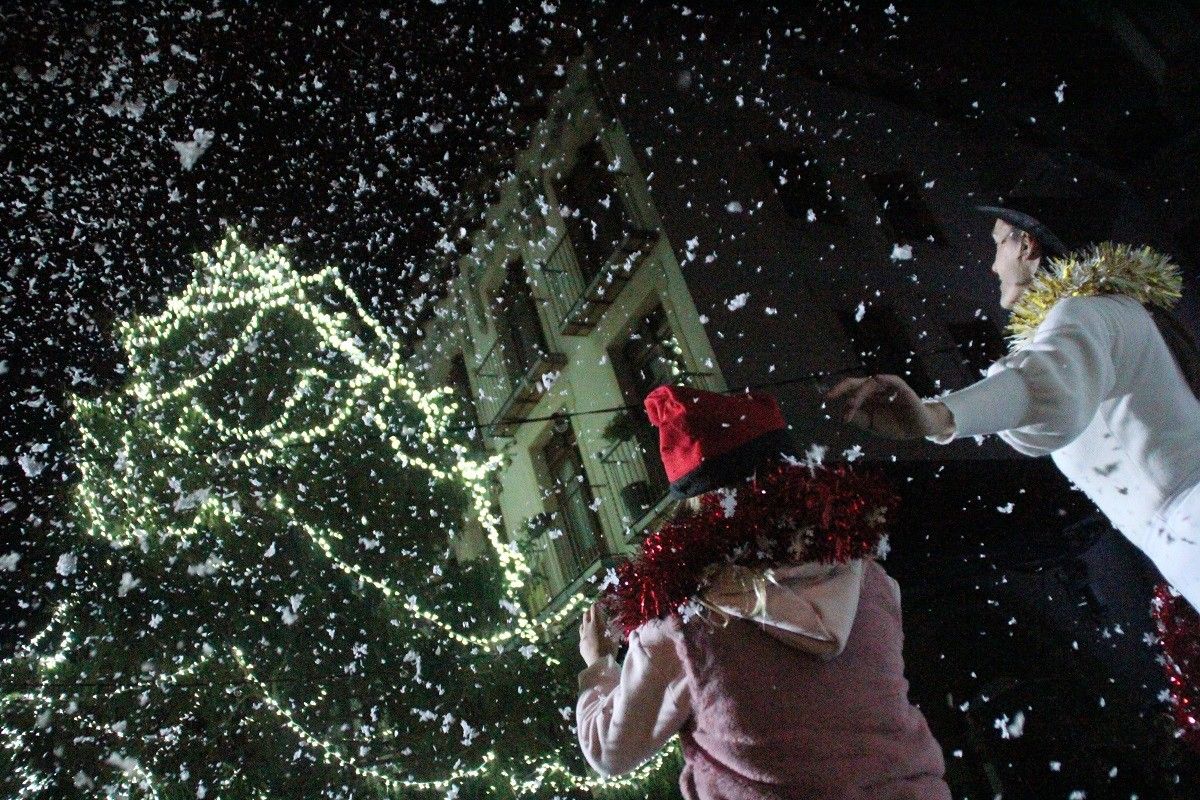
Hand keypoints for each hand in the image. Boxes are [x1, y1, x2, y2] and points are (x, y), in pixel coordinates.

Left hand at [579, 604, 615, 667]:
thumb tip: (621, 628)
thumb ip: (617, 634)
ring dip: (586, 622)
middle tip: (594, 612)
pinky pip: (581, 634)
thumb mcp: (615, 641)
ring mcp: (583, 636)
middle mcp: (588, 628)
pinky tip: (588, 635)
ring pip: (582, 624)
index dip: (595, 606)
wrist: (597, 664)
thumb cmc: (608, 651)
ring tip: (590, 622)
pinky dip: (584, 632)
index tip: (597, 603)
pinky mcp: (581, 643)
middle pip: (586, 616)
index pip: (594, 611)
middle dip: (589, 612)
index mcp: (596, 625)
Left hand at [825, 374, 953, 439]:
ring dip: (858, 396)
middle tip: (829, 396)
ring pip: (869, 384)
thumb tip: (841, 410)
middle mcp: (877, 388)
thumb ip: (857, 416)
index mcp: (868, 396)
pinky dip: (884, 380)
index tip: (826, 398)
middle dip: (842, 388)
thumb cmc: (894, 425)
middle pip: (856, 383)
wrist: (917, 430)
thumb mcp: (871, 423)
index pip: (851, 389)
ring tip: (851, 407)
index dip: (839, 391)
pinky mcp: (902, 388)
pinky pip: (892, 380)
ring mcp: (889, 386)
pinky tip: (876, 382)